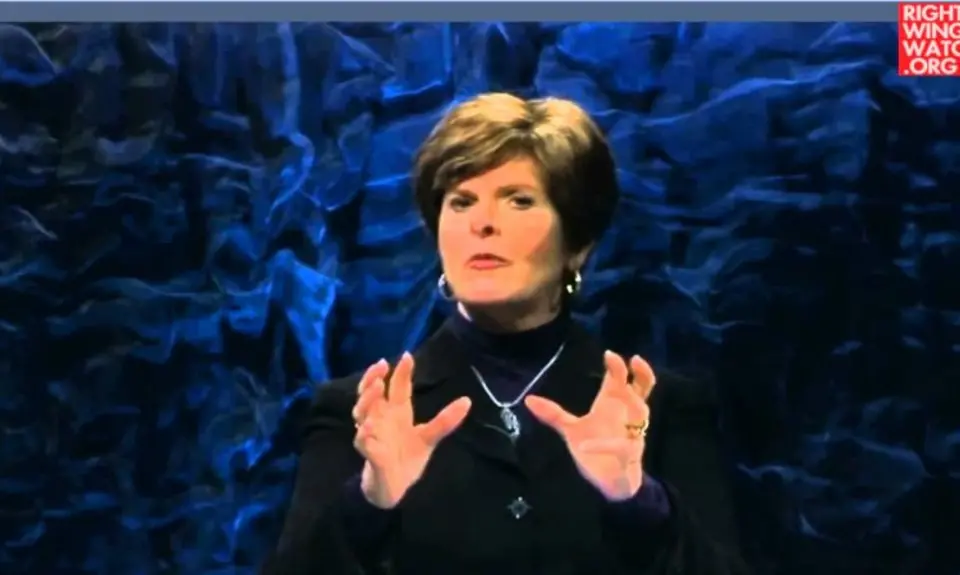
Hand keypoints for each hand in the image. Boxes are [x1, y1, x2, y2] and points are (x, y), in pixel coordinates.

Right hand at [352, 352, 471, 508]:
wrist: (393, 490)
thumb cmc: (408, 460)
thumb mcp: (429, 438)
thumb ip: (445, 421)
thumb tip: (467, 400)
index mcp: (397, 414)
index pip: (396, 388)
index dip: (400, 372)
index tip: (406, 355)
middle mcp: (381, 420)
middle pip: (372, 394)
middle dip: (373, 378)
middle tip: (381, 365)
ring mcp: (372, 436)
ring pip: (361, 412)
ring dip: (367, 399)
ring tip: (376, 388)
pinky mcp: (369, 455)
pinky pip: (362, 442)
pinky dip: (364, 434)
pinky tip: (370, 426)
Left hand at [525, 351, 655, 501]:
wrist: (612, 484)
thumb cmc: (595, 450)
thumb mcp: (572, 430)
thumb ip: (554, 414)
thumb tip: (528, 399)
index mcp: (612, 406)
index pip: (621, 380)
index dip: (619, 367)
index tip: (609, 354)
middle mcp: (626, 417)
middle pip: (640, 390)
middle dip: (640, 374)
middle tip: (631, 360)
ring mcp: (631, 435)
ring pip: (641, 413)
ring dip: (633, 401)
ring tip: (620, 389)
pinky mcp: (628, 457)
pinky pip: (622, 448)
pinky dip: (605, 445)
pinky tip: (584, 445)